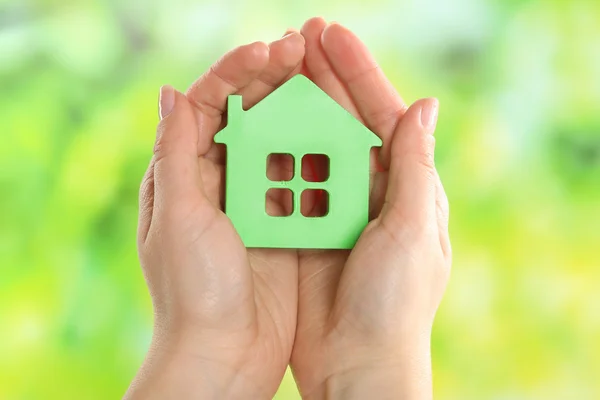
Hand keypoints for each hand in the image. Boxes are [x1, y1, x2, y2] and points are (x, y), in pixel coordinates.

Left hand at [125, 32, 305, 399]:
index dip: (237, 71)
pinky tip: (337, 132)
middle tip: (306, 48)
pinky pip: (303, 177)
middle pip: (248, 115)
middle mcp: (220, 181)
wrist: (225, 354)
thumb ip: (175, 153)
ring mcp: (254, 201)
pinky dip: (318, 154)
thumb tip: (172, 91)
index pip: (209, 104)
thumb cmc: (193, 290)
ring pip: (279, 141)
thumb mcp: (177, 215)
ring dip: (300, 109)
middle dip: (274, 78)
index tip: (270, 50)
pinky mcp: (284, 223)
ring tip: (324, 79)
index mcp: (186, 173)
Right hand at [290, 19, 451, 398]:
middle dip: (323, 78)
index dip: (357, 72)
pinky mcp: (306, 229)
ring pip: (312, 145)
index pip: (381, 114)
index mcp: (404, 186)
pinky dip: (274, 152)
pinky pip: (287, 180)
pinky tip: (256, 126)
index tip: (330, 34)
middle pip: (343, 121)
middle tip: (297, 37)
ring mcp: (336, 209)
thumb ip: (415, 167)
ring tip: (273, 70)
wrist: (358, 364)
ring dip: (294, 107)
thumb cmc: (394, 302)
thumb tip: (425, 103)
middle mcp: (371, 192)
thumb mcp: (413, 228)